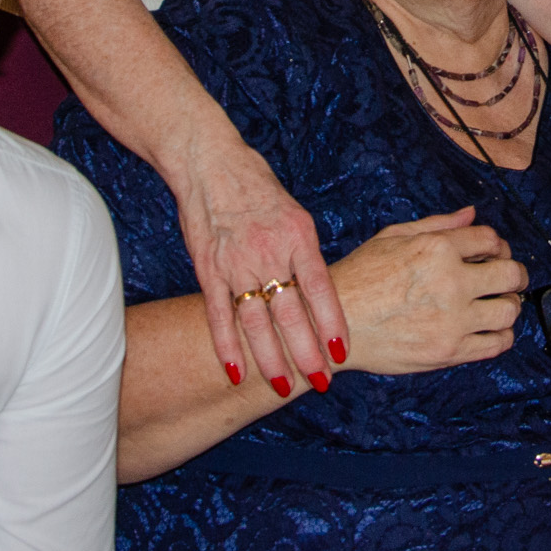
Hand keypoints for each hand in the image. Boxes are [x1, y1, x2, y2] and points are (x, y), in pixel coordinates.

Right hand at [171, 134, 353, 395]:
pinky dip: (226, 346)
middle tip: (322, 382)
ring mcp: (236, 263)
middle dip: (307, 352)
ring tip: (285, 387)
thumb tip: (320, 294)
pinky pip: (219, 315)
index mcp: (298, 236)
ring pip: (256, 322)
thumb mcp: (295, 214)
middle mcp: (269, 251)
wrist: (210, 162)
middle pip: (291, 312)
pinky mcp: (208, 269)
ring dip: (271, 359)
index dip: (331, 323)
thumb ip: (305, 254)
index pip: (320, 288)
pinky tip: (237, 373)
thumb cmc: (257, 187)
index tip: (342, 352)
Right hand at [330, 208, 525, 374]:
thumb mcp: (393, 237)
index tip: (494, 254)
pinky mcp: (449, 351)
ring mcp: (452, 320)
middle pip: (511, 274)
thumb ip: (438, 225)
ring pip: (509, 311)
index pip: (491, 239)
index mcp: (436, 248)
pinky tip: (489, 329)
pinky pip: (496, 345)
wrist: (332, 326)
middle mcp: (450, 282)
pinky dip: (501, 336)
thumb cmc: (358, 278)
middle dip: (516, 274)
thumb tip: (471, 214)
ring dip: (509, 306)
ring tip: (497, 305)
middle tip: (510, 280)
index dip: (497, 245)